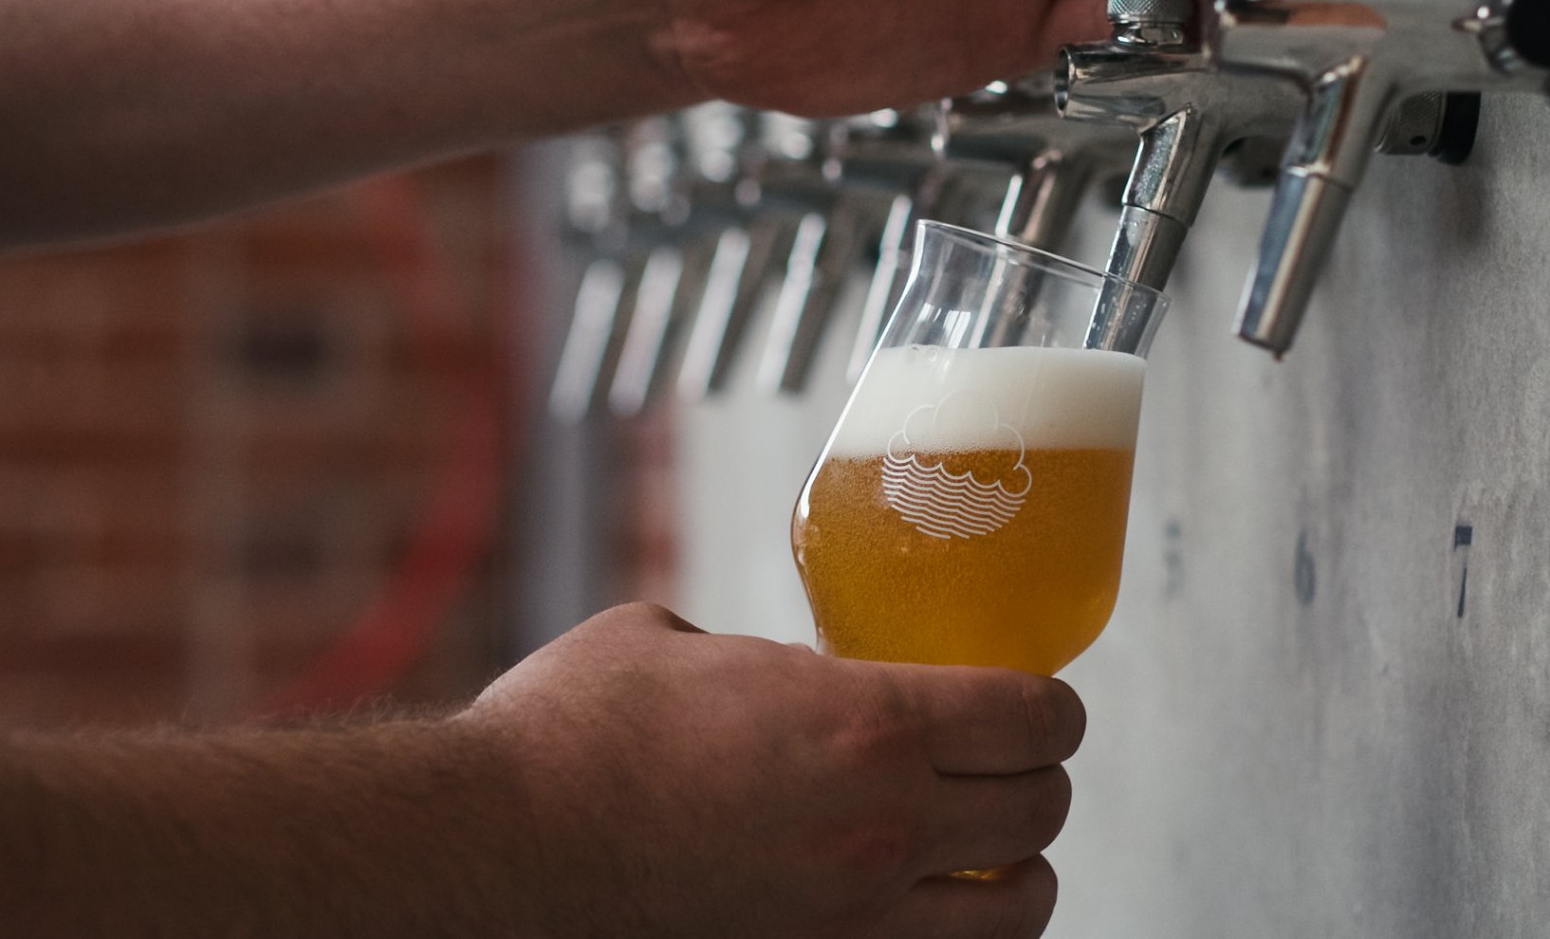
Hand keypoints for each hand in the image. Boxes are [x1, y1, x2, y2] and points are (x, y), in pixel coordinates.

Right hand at [463, 603, 1085, 937]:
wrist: (494, 849)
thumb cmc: (569, 738)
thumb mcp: (677, 639)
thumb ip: (761, 656)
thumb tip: (782, 671)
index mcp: (862, 724)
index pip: (1034, 718)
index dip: (1055, 706)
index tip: (1043, 701)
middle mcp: (880, 828)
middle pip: (1044, 811)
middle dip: (1041, 778)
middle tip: (1015, 760)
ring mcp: (852, 919)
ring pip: (1019, 909)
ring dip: (1018, 868)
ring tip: (990, 846)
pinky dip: (962, 932)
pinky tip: (933, 907)